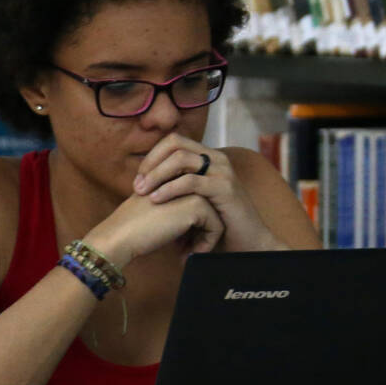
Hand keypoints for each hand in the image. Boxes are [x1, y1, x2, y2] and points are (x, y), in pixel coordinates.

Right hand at [88, 183, 223, 265]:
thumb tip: (203, 224)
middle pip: (210, 210)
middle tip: (184, 250)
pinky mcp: (197, 204)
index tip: (180, 243)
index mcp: (176, 178)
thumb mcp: (162, 211)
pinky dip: (206, 244)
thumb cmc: (136, 228)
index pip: (200, 205)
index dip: (193, 227)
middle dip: (201, 233)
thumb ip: (180, 209)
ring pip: (217, 218)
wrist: (121, 235)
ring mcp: (194, 190)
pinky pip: (216, 227)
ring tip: (186, 253)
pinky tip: (188, 254)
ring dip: (205, 239)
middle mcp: (187, 179)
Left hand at [134, 135, 285, 253]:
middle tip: (137, 185)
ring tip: (142, 192)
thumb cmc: (217, 224)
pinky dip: (170, 189)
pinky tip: (157, 200)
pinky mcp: (225, 188)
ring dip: (157, 174)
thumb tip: (145, 182)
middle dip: (151, 162)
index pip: (174, 141)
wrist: (247, 243)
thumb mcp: (194, 200)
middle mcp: (216, 159)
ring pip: (181, 158)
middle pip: (175, 143)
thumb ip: (177, 186)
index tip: (139, 180)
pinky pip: (191, 181)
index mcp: (208, 158)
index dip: (152, 156)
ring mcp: (222, 171)